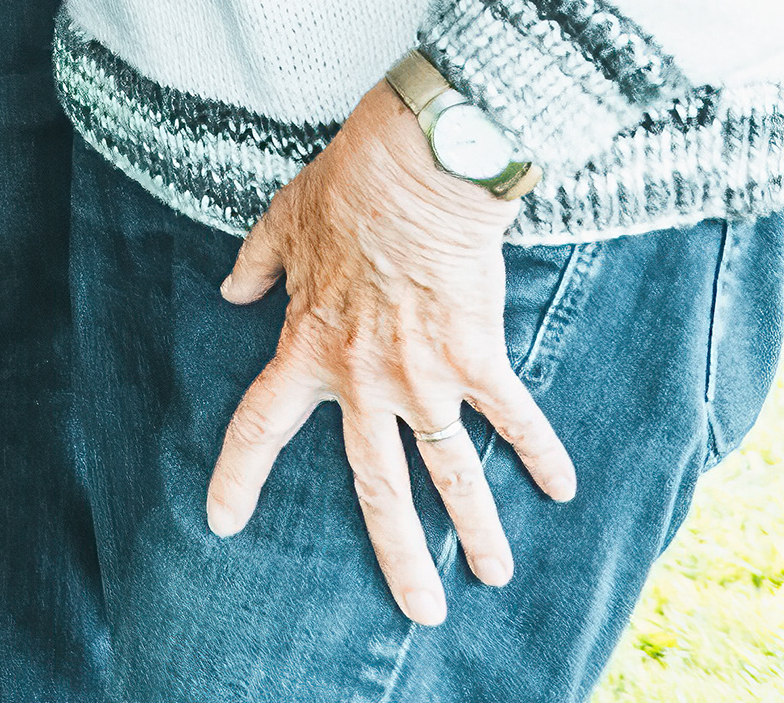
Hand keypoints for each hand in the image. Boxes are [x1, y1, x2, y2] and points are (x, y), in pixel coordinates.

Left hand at [205, 88, 574, 622]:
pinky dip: (539, 450)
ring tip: (496, 575)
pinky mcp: (476, 357)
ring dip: (478, 527)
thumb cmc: (345, 191)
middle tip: (421, 609)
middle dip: (398, 553)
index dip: (238, 477)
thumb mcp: (278, 225)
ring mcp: (421, 375)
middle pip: (375, 484)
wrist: (412, 173)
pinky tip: (562, 488)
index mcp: (306, 351)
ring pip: (450, 470)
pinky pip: (512, 416)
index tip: (221, 521)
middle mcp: (362, 379)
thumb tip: (230, 292)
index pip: (259, 427)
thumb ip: (254, 266)